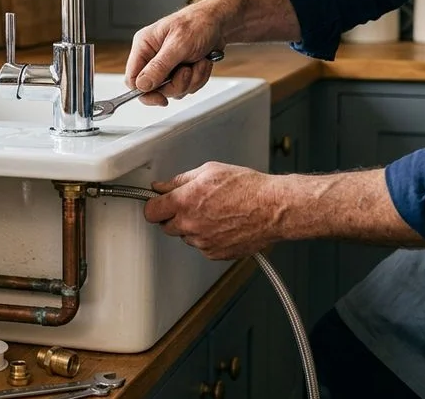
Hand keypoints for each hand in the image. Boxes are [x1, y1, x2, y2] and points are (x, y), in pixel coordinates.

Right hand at [123, 1, 226, 106]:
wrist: (221, 23)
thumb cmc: (199, 24)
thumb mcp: (179, 44)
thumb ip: (159, 66)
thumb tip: (142, 85)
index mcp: (144, 45)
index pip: (132, 79)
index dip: (144, 92)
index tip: (161, 98)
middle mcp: (152, 57)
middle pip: (155, 89)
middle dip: (177, 83)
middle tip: (187, 70)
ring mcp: (167, 66)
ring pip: (173, 90)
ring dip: (191, 80)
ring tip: (198, 61)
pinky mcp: (179, 71)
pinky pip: (186, 87)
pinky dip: (198, 78)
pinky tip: (201, 63)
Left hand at [143, 162, 281, 260]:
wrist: (273, 208)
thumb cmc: (248, 188)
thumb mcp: (210, 171)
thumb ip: (180, 181)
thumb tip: (163, 187)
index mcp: (184, 202)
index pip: (151, 211)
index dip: (154, 206)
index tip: (158, 203)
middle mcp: (190, 224)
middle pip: (167, 226)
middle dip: (174, 216)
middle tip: (192, 204)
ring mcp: (203, 241)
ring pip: (186, 236)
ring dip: (193, 227)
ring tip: (215, 212)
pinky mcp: (215, 253)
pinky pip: (203, 246)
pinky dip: (208, 237)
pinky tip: (223, 224)